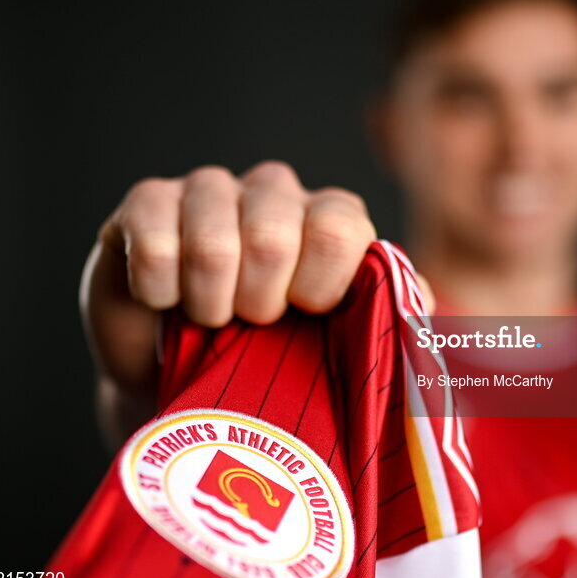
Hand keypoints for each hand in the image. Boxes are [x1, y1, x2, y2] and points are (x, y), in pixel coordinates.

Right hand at [81, 161, 380, 441]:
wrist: (193, 384)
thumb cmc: (281, 364)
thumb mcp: (347, 353)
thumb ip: (396, 330)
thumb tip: (430, 319)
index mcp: (332, 220)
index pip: (339, 226)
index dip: (318, 285)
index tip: (306, 316)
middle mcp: (275, 194)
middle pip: (274, 233)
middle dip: (260, 303)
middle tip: (252, 326)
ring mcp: (209, 192)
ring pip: (212, 241)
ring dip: (209, 303)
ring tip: (210, 320)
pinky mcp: (146, 205)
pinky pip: (152, 238)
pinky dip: (159, 289)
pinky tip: (167, 301)